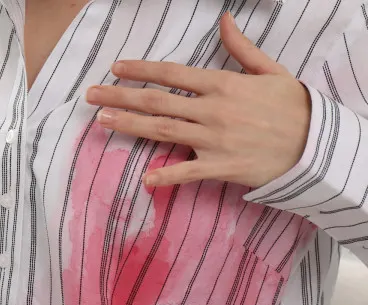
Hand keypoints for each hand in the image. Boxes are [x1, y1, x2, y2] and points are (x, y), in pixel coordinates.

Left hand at [84, 12, 311, 188]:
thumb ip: (241, 48)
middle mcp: (213, 111)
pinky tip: (144, 180)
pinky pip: (188, 172)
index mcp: (223, 85)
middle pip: (158, 102)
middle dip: (121, 96)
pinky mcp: (221, 167)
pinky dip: (167, 176)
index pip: (172, 74)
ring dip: (129, 124)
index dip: (141, 70)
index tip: (116, 68)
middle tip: (91, 95)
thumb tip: (224, 20)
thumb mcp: (270, 71)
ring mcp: (215, 140)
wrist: (318, 145)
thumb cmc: (292, 107)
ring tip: (101, 120)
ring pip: (163, 131)